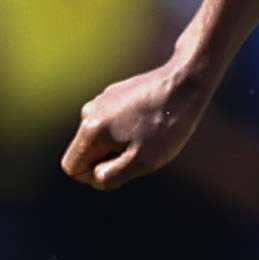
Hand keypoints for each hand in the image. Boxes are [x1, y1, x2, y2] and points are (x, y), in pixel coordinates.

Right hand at [60, 62, 216, 191]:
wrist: (186, 82)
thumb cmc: (167, 125)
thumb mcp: (143, 161)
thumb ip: (112, 176)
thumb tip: (96, 176)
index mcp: (90, 130)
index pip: (72, 167)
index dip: (94, 177)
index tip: (124, 167)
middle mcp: (89, 112)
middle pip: (88, 152)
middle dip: (111, 158)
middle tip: (143, 150)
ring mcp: (102, 100)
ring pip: (102, 137)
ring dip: (122, 143)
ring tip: (151, 134)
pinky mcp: (116, 93)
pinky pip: (114, 122)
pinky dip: (129, 128)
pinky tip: (154, 120)